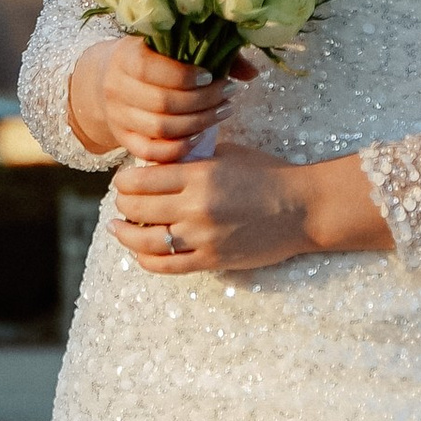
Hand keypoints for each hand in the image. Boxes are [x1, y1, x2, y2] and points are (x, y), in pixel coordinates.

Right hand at [68, 35, 248, 163]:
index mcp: (125, 57)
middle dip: (203, 101)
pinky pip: (151, 152)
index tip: (211, 76)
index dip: (184, 76)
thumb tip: (252, 73)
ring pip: (160, 128)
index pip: (150, 69)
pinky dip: (179, 148)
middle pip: (162, 103)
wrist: (112, 80)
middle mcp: (116, 87)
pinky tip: (201, 136)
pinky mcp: (123, 139)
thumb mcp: (173, 47)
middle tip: (228, 95)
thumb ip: (214, 54)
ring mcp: (117, 116)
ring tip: (222, 111)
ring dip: (198, 123)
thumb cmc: (155, 59)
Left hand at [110, 146, 391, 275]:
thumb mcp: (226, 154)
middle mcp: (196, 208)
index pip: (139, 180)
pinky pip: (166, 266)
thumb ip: (190, 159)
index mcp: (198, 176)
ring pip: (144, 241)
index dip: (124, 181)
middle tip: (122, 202)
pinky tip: (138, 252)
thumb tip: (153, 165)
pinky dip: (145, 259)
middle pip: (136, 209)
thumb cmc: (266, 175)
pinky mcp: (211, 260)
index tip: (123, 181)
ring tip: (118, 228)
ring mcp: (202, 238)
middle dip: (123, 204)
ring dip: (125, 234)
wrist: (302, 208)